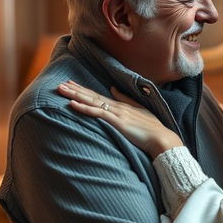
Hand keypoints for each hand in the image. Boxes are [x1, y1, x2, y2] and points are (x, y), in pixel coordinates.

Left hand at [57, 81, 182, 157]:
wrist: (161, 138)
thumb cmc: (152, 129)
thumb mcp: (139, 110)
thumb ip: (125, 99)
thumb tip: (112, 89)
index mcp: (121, 105)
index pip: (98, 96)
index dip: (84, 90)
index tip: (71, 84)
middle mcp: (117, 106)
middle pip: (92, 96)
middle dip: (75, 89)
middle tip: (60, 83)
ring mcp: (116, 113)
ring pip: (91, 101)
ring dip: (75, 95)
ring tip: (61, 89)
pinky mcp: (116, 122)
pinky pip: (96, 113)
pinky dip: (84, 108)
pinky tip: (72, 104)